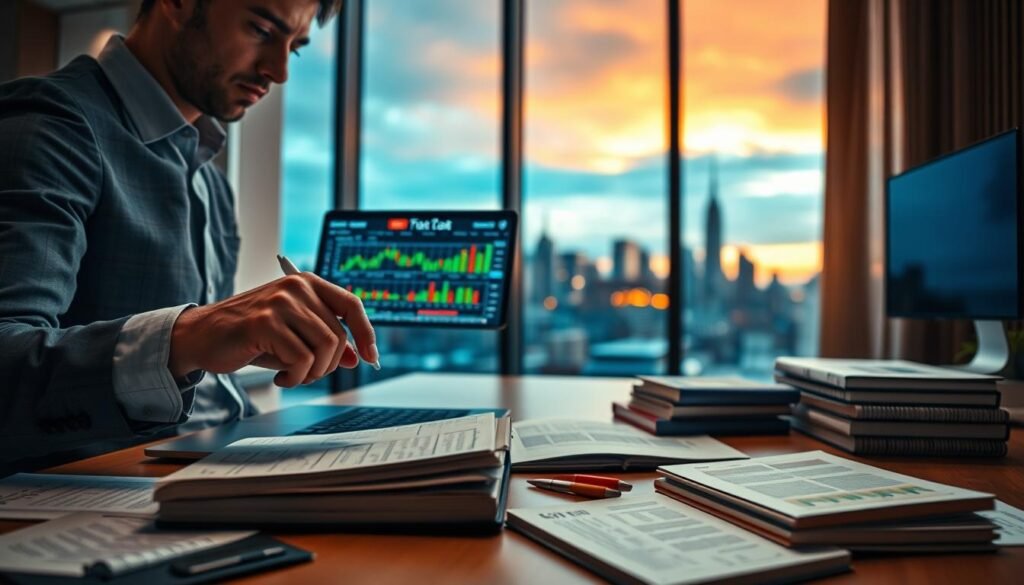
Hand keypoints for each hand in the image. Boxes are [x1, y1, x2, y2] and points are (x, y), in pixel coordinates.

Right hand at [168, 273, 377, 386]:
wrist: (201, 336)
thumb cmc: (250, 336)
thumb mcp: (294, 336)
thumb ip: (325, 342)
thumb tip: (357, 357)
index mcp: (307, 283)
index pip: (352, 304)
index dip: (366, 333)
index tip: (370, 357)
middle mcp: (296, 287)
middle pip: (338, 335)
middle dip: (328, 365)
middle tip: (306, 374)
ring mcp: (280, 302)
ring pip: (325, 347)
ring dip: (312, 372)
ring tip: (292, 375)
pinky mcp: (265, 322)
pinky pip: (302, 359)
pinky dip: (295, 377)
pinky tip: (279, 377)